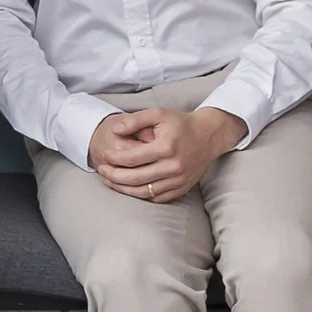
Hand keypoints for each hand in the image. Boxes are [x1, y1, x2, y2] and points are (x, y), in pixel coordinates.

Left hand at [89, 106, 246, 202]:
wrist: (208, 136)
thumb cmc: (181, 123)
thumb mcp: (158, 114)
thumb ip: (135, 120)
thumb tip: (115, 130)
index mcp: (166, 147)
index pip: (132, 158)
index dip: (113, 158)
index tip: (104, 156)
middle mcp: (173, 166)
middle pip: (135, 178)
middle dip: (113, 176)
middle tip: (102, 171)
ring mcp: (178, 180)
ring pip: (144, 192)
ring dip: (123, 189)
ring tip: (110, 181)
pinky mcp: (182, 188)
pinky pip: (156, 198)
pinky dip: (140, 195)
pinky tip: (129, 188)